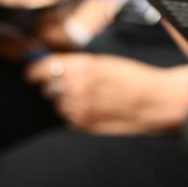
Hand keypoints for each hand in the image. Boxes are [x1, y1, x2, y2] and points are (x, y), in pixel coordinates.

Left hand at [26, 55, 187, 134]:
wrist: (154, 101)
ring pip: (57, 103)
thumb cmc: (133, 77)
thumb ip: (77, 65)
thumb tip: (54, 67)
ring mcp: (78, 109)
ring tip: (88, 96)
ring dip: (65, 99)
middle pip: (47, 87)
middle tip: (70, 82)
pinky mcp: (83, 125)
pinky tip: (94, 107)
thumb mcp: (104, 62)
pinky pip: (68, 117)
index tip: (33, 71)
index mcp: (81, 67)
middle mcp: (76, 88)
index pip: (42, 69)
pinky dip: (75, 112)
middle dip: (54, 84)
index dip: (36, 70)